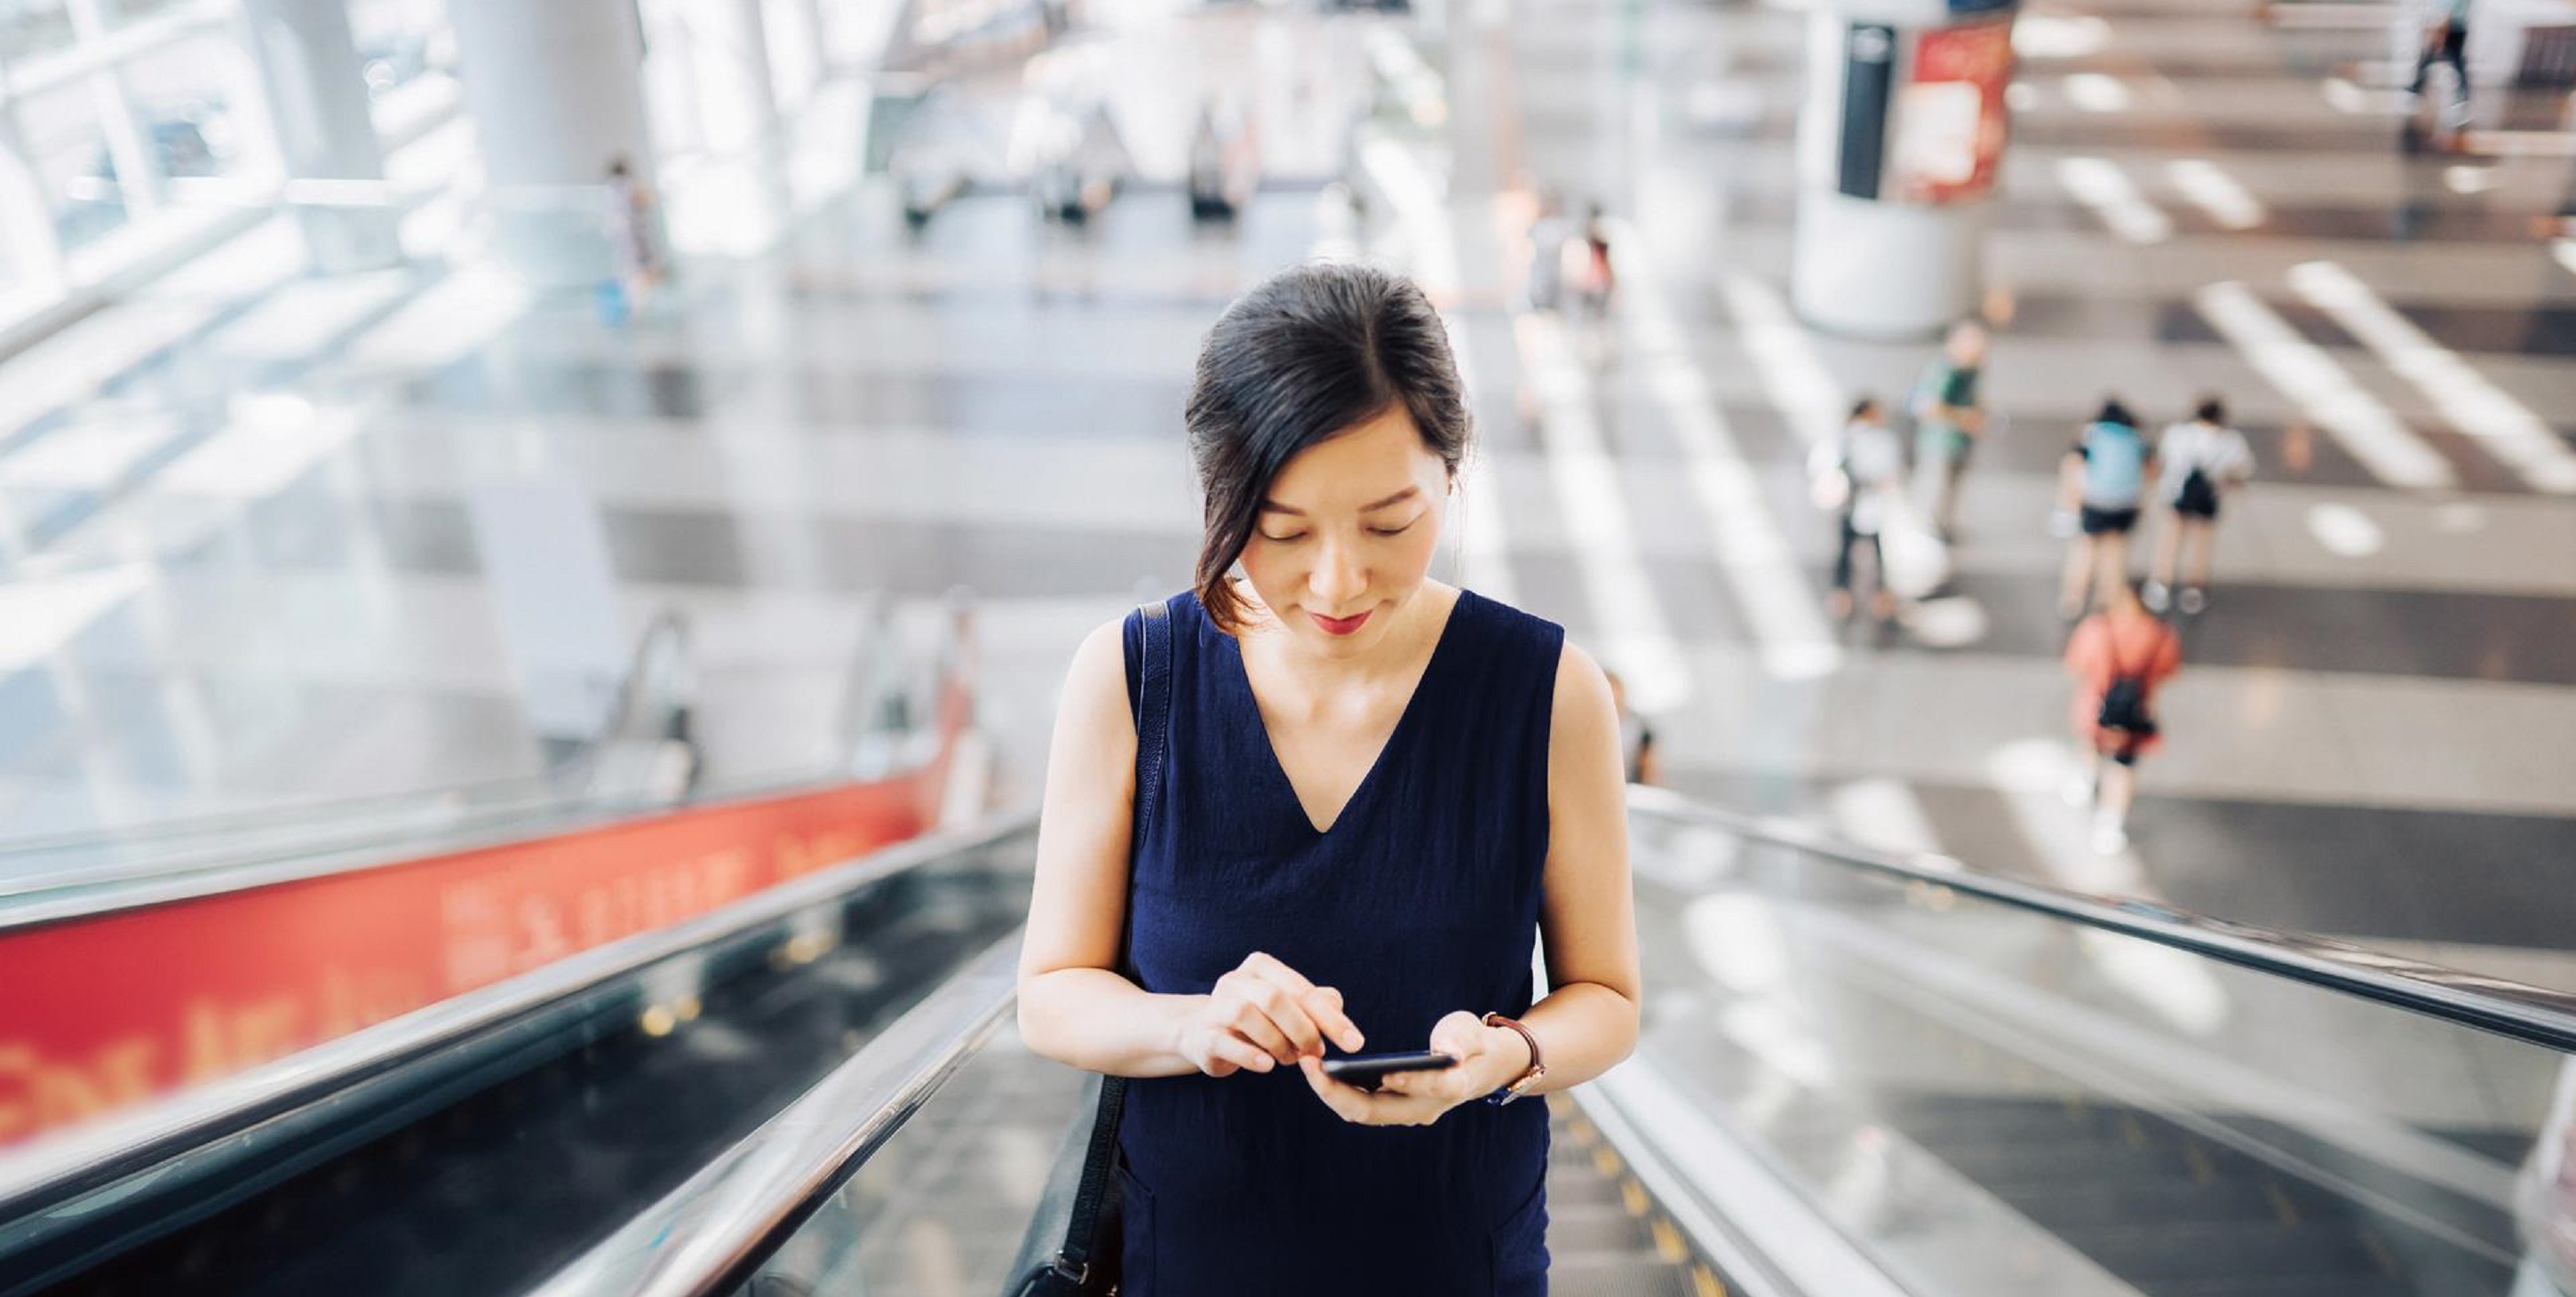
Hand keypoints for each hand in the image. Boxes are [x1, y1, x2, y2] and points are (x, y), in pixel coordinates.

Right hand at [1172, 952, 1365, 1077]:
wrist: (1207, 1035)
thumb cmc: (1259, 1020)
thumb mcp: (1290, 1007)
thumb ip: (1319, 1005)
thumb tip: (1339, 1013)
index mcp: (1262, 967)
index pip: (1301, 990)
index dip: (1331, 1018)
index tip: (1355, 1043)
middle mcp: (1236, 980)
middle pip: (1275, 999)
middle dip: (1304, 1030)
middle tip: (1317, 1053)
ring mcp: (1216, 1007)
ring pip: (1249, 1017)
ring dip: (1278, 1043)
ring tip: (1290, 1059)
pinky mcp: (1204, 1036)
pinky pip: (1226, 1043)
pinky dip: (1250, 1056)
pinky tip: (1267, 1065)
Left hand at [1297, 1011, 1532, 1127]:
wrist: (1477, 1065)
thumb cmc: (1472, 1041)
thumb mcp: (1470, 1032)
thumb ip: (1460, 1039)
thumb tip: (1449, 1052)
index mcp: (1453, 1087)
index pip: (1431, 1089)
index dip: (1410, 1081)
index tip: (1385, 1070)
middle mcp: (1425, 1108)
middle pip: (1378, 1111)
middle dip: (1340, 1092)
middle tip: (1312, 1064)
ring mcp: (1406, 1112)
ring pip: (1362, 1112)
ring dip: (1331, 1093)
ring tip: (1306, 1063)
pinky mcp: (1391, 1107)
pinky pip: (1359, 1105)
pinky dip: (1336, 1090)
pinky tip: (1317, 1068)